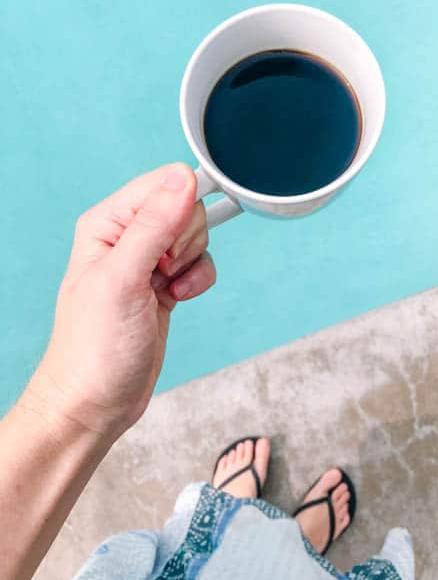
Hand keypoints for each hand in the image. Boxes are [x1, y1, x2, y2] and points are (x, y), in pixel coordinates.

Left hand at [27, 163, 215, 440]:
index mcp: (107, 223)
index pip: (162, 184)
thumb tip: (183, 178)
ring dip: (193, 263)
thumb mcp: (123, 279)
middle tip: (163, 270)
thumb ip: (154, 224)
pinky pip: (199, 263)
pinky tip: (178, 298)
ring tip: (166, 287)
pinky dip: (198, 280)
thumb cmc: (95, 347)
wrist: (96, 401)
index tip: (173, 243)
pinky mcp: (164, 283)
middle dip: (186, 241)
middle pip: (185, 208)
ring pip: (195, 236)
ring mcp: (147, 261)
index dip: (179, 209)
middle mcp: (127, 236)